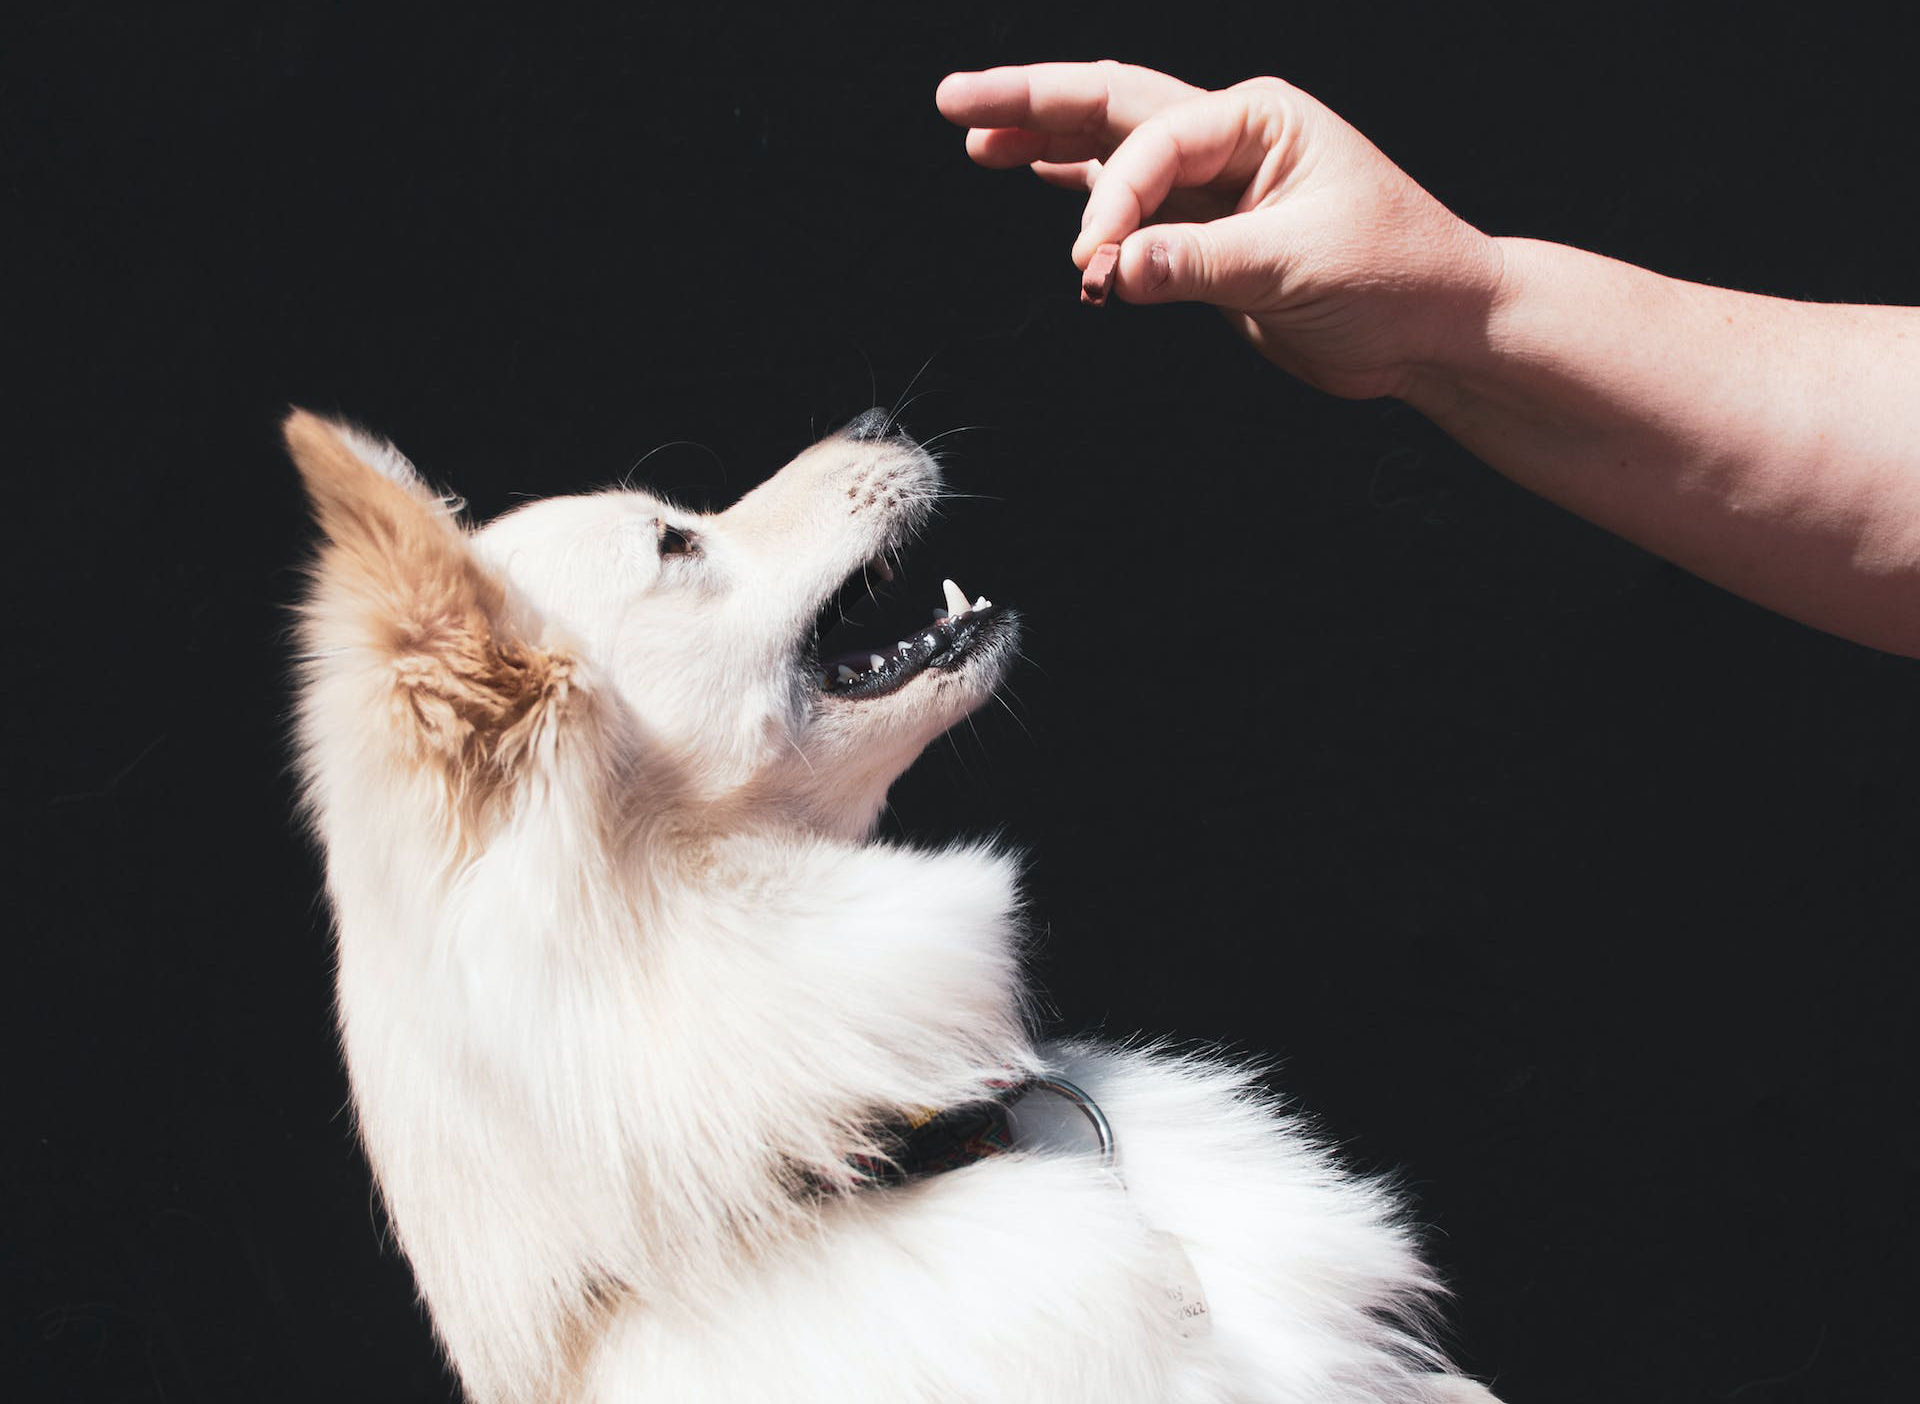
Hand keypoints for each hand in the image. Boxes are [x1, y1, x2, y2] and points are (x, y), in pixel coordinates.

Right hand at [936, 62, 1503, 400]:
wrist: (1437, 327)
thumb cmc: (1396, 277)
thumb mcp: (1298, 267)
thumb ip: (1199, 263)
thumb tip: (1111, 267)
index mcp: (1259, 119)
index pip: (1154, 143)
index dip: (1113, 200)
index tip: (1095, 263)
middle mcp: (1232, 138)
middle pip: (1112, 106)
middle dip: (1032, 102)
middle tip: (955, 102)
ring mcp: (1218, 184)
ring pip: (1112, 148)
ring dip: (1044, 141)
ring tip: (975, 137)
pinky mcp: (1209, 234)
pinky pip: (1131, 200)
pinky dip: (1080, 189)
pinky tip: (1034, 174)